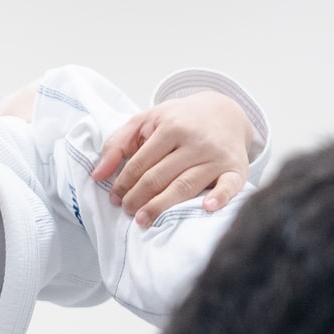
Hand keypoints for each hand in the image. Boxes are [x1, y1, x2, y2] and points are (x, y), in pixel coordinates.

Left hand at [94, 92, 252, 225]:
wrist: (224, 112)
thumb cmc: (180, 120)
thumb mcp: (146, 120)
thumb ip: (118, 144)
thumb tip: (97, 175)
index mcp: (171, 126)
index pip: (140, 163)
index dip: (124, 183)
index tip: (115, 199)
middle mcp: (195, 141)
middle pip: (159, 177)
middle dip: (138, 198)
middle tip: (128, 212)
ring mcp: (216, 156)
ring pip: (185, 186)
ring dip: (162, 206)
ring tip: (143, 221)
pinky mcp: (236, 169)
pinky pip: (229, 186)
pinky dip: (219, 198)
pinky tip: (206, 208)